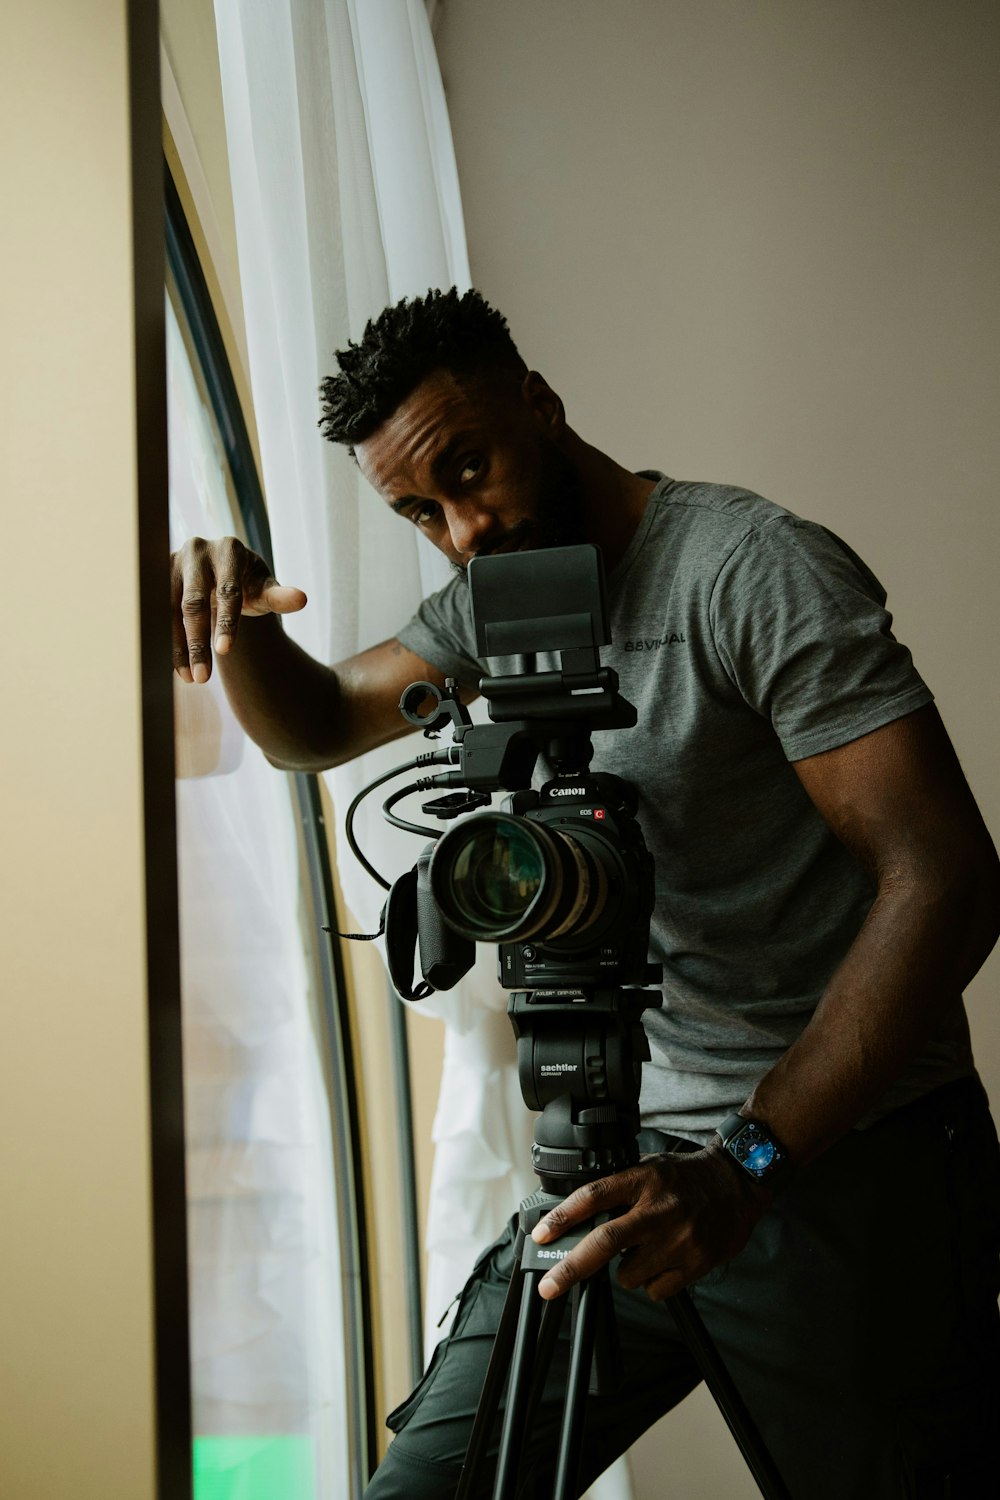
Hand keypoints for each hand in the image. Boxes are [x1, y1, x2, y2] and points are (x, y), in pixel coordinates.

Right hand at [171, 536, 306, 682]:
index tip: (225, 651)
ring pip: (170, 611)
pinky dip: (169, 642)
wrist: (219, 568)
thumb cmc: (247, 581)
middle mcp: (197, 551)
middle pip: (194, 603)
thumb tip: (301, 599)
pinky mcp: (157, 577)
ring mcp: (173, 562)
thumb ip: (279, 596)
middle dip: (198, 642)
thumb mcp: (264, 588)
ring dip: (179, 647)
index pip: (228, 590)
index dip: (226, 621)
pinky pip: (159, 614)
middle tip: (203, 678)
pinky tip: (179, 668)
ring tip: (191, 679)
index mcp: (229, 550)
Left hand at [530, 1145, 768, 1301]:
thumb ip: (619, 1189)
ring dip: (624, 1270)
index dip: (563, 1217)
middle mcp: (660, 1209)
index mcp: (644, 1179)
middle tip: (549, 1287)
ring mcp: (679, 1239)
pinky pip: (655, 1290)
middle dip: (571, 1268)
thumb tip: (578, 1216)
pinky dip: (651, 1282)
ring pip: (628, 1274)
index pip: (595, 1196)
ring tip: (643, 1250)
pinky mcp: (696, 1263)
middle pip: (606, 1242)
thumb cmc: (687, 1178)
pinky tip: (664, 1261)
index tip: (541, 1234)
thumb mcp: (650, 1168)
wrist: (737, 1183)